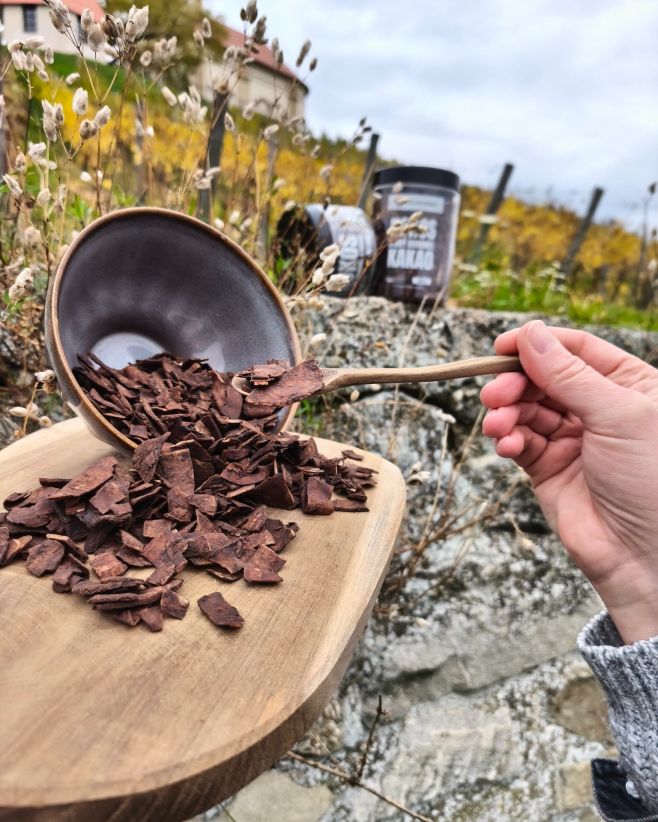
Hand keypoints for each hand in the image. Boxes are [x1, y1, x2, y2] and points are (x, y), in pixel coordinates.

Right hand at [480, 320, 657, 643]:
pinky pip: (519, 440)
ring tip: (498, 425)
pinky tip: (506, 445)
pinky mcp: (548, 466)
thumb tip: (530, 335)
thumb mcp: (619, 416)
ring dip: (507, 412)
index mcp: (628, 385)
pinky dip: (508, 438)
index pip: (577, 350)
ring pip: (526, 408)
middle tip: (495, 393)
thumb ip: (570, 375)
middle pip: (544, 377)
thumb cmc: (650, 480)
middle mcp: (599, 408)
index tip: (502, 346)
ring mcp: (572, 437)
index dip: (538, 343)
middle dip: (516, 382)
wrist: (641, 555)